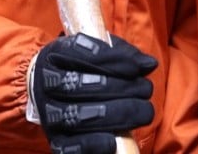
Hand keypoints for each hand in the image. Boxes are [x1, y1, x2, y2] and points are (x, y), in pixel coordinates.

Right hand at [30, 33, 156, 153]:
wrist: (55, 92)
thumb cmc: (85, 67)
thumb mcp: (101, 52)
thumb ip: (123, 55)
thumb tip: (149, 64)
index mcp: (56, 55)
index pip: (80, 54)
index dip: (113, 61)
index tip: (138, 68)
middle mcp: (47, 84)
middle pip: (81, 86)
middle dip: (121, 88)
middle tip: (146, 89)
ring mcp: (49, 114)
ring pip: (78, 116)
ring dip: (117, 114)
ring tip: (144, 111)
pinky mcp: (56, 140)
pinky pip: (69, 146)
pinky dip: (91, 144)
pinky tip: (112, 140)